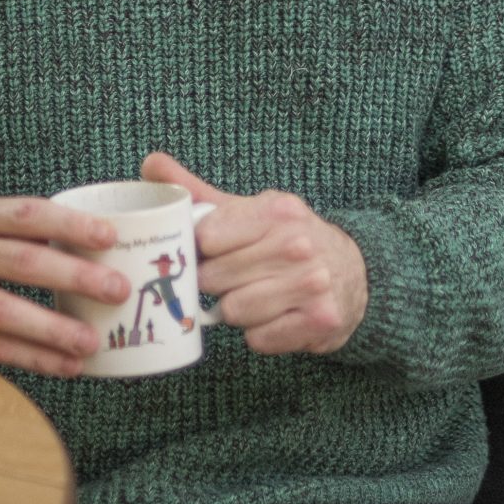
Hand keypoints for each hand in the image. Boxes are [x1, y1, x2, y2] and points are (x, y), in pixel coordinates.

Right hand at [0, 196, 130, 377]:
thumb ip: (10, 225)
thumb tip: (79, 238)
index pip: (27, 214)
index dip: (70, 225)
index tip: (109, 237)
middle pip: (24, 263)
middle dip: (74, 278)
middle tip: (116, 289)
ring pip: (7, 313)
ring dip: (54, 330)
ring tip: (92, 341)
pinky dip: (31, 358)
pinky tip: (64, 365)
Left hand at [141, 153, 367, 355]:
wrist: (354, 273)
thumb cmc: (287, 240)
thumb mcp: (250, 210)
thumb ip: (198, 192)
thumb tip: (150, 164)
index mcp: (276, 211)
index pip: (207, 237)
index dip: (200, 251)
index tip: (210, 252)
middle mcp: (297, 245)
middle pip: (215, 279)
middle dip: (217, 284)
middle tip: (234, 278)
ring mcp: (311, 284)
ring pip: (234, 311)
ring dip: (238, 310)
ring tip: (256, 295)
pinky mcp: (319, 320)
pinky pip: (258, 339)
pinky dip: (261, 333)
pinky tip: (276, 316)